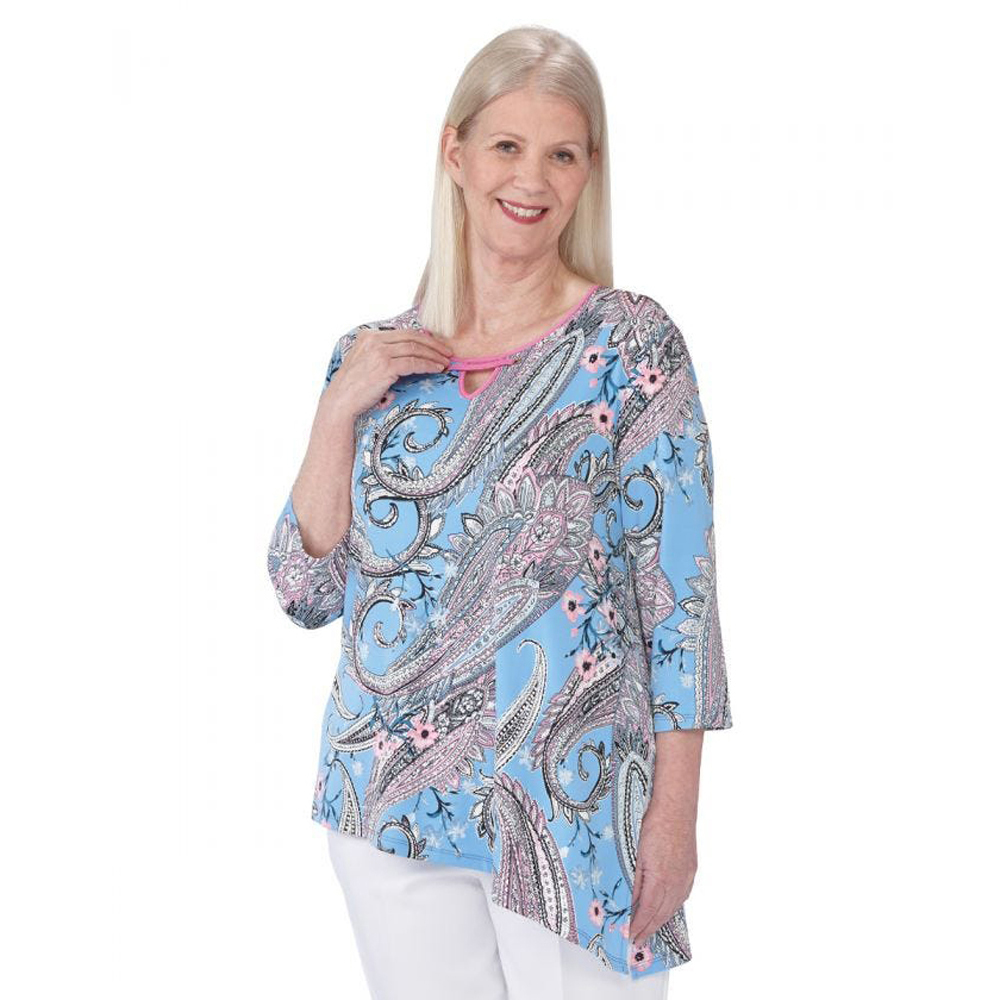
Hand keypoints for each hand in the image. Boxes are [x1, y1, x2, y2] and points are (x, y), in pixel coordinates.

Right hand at [323, 326, 452, 416]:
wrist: (341, 401)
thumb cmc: (354, 387)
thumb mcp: (365, 362)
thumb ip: (382, 353)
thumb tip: (407, 354)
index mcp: (369, 336)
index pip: (403, 333)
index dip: (423, 339)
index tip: (437, 346)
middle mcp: (374, 340)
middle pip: (412, 337)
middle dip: (433, 344)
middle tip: (447, 352)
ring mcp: (379, 352)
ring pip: (415, 348)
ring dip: (434, 355)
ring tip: (446, 362)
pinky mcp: (385, 366)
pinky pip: (413, 362)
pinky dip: (428, 365)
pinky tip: (437, 369)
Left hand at [628, 808, 697, 948]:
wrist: (675, 806)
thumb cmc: (654, 824)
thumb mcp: (635, 853)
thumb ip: (634, 881)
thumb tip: (628, 902)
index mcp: (660, 879)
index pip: (647, 912)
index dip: (637, 927)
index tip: (629, 937)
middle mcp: (676, 881)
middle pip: (661, 914)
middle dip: (648, 929)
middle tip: (637, 940)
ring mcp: (685, 876)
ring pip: (673, 906)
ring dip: (660, 920)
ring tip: (649, 930)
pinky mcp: (690, 868)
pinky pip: (682, 895)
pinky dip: (672, 907)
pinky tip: (667, 908)